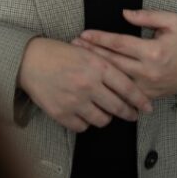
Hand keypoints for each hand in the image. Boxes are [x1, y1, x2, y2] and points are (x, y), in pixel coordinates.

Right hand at [17, 37, 152, 132]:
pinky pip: (83, 126)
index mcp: (97, 66)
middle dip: (128, 113)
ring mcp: (75, 101)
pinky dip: (85, 122)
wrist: (29, 60)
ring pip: (102, 120)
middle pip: (117, 107)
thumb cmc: (58, 53)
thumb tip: (126, 82)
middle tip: (132, 115)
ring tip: (104, 112)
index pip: (127, 87)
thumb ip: (105, 64)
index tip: (147, 107)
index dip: (140, 100)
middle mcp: (88, 85)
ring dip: (106, 118)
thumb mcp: (86, 51)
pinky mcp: (62, 113)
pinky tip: (84, 113)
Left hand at [74, 9, 176, 98]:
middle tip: (73, 46)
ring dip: (96, 69)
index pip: (119, 43)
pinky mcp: (147, 95)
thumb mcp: (172, 21)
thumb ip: (147, 16)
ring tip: (79, 61)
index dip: (100, 38)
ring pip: (115, 79)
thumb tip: (124, 13)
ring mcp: (147, 86)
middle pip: (112, 62)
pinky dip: (108, 84)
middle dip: (91, 53)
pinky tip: (95, 78)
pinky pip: (124, 91)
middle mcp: (148, 71)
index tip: (84, 33)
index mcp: (153, 51)